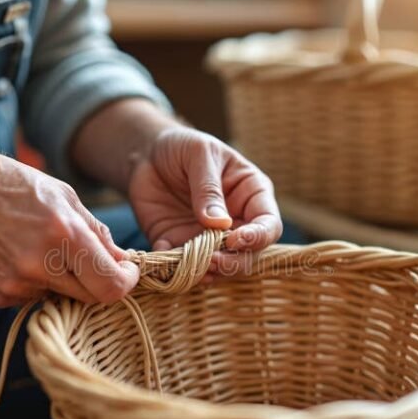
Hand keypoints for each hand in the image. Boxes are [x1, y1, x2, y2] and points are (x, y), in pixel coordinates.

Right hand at [0, 139, 138, 306]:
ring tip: (41, 248)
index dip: (126, 282)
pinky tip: (18, 256)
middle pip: (91, 298)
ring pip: (62, 298)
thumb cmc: (12, 185)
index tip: (125, 272)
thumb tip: (123, 262)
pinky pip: (34, 299)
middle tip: (88, 260)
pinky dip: (36, 283)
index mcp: (64, 234)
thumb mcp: (64, 196)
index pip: (112, 285)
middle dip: (98, 281)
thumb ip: (97, 233)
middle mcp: (40, 264)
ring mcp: (16, 283)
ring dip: (64, 281)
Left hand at [128, 127, 282, 276]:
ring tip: (188, 265)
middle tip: (211, 261)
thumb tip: (220, 225)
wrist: (147, 154)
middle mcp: (236, 222)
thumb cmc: (183, 146)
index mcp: (251, 195)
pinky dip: (175, 268)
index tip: (235, 239)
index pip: (269, 225)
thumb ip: (208, 188)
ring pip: (219, 267)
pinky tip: (163, 250)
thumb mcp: (199, 154)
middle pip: (248, 255)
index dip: (257, 238)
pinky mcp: (182, 246)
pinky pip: (183, 266)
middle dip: (232, 262)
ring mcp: (209, 238)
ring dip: (206, 272)